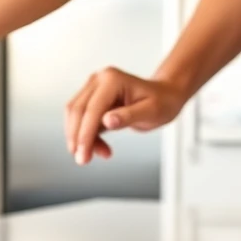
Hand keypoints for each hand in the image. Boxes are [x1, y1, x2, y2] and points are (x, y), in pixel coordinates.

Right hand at [66, 67, 189, 164]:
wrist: (165, 97)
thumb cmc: (162, 102)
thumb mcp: (151, 111)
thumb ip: (129, 116)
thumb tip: (107, 121)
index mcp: (112, 80)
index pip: (92, 109)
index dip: (85, 134)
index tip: (83, 154)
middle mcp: (99, 80)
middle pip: (77, 110)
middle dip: (77, 138)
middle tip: (83, 160)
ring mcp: (94, 88)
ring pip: (75, 115)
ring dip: (80, 138)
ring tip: (99, 153)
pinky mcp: (93, 99)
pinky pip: (82, 119)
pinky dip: (86, 136)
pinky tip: (100, 147)